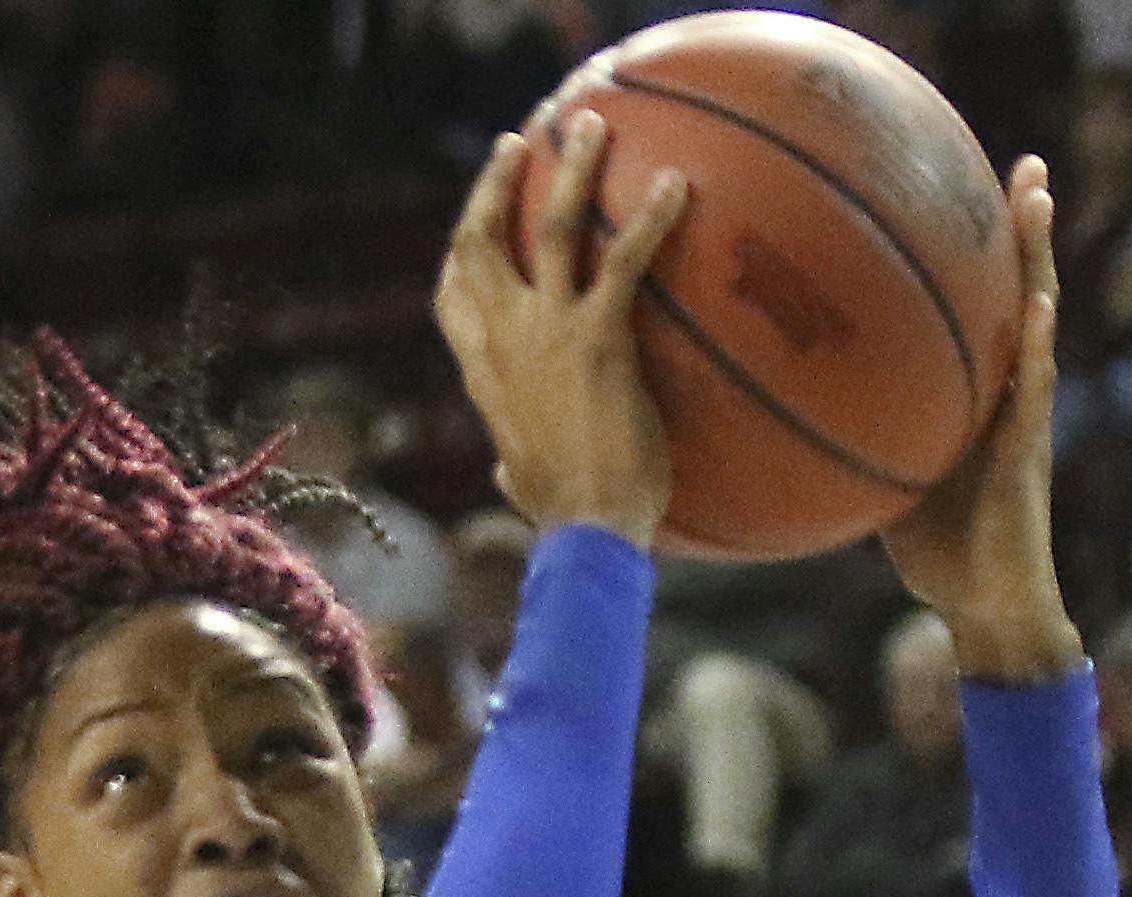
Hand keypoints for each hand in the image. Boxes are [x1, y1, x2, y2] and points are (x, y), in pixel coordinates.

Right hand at [435, 118, 686, 547]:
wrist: (586, 536)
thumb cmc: (563, 518)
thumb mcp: (521, 481)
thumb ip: (511, 461)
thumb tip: (506, 472)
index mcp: (484, 376)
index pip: (453, 297)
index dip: (461, 250)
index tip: (477, 215)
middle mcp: (504, 345)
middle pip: (482, 244)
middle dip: (496, 187)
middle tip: (521, 145)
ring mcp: (547, 338)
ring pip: (548, 228)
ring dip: (569, 169)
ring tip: (588, 126)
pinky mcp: (598, 340)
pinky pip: (623, 261)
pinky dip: (650, 218)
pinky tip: (677, 184)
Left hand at [886, 162, 1084, 681]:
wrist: (982, 606)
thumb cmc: (935, 550)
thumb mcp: (881, 485)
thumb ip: (852, 448)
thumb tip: (780, 428)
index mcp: (974, 395)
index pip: (973, 311)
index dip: (971, 258)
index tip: (958, 193)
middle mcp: (1005, 392)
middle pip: (1012, 295)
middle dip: (1019, 230)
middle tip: (1020, 164)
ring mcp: (1024, 417)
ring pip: (1036, 322)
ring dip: (1039, 262)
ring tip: (1037, 200)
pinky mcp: (1031, 454)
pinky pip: (1035, 395)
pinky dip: (1038, 350)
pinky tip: (1040, 311)